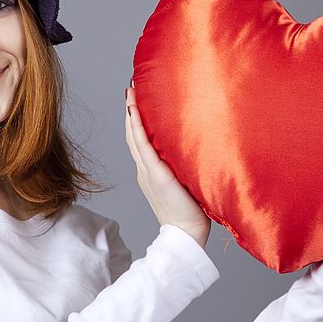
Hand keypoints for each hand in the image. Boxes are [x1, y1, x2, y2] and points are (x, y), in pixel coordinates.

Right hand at [125, 85, 211, 248]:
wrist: (186, 233)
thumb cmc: (190, 211)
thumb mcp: (184, 182)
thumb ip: (182, 166)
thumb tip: (192, 148)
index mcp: (150, 172)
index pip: (139, 142)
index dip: (135, 121)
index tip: (135, 100)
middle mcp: (145, 170)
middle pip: (132, 136)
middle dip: (130, 112)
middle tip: (130, 88)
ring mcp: (148, 172)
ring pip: (134, 138)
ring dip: (130, 114)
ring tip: (130, 92)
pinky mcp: (157, 175)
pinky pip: (144, 148)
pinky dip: (137, 129)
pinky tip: (134, 112)